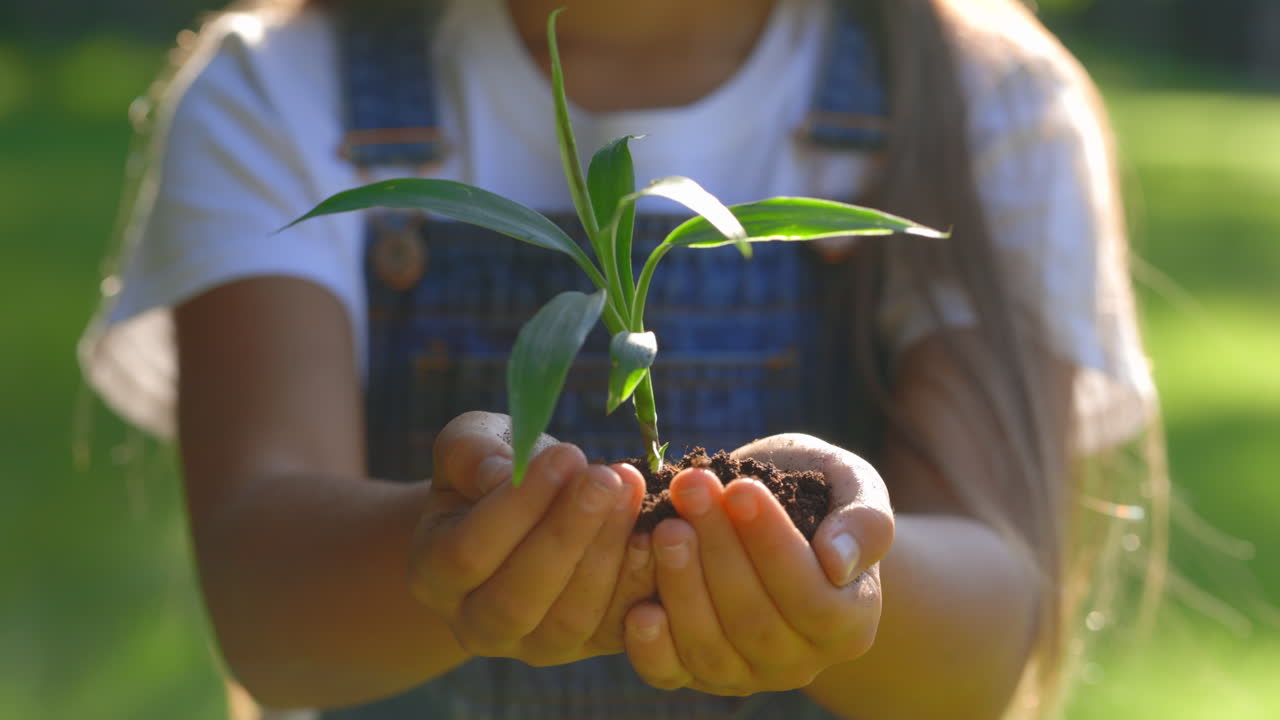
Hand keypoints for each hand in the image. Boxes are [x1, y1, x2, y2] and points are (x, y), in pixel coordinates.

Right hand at [407, 411, 655, 665]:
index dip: (519, 505)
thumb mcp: (471, 447)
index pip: (469, 552)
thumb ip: (473, 454)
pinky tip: (659, 533)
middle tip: (606, 477)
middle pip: (518, 598)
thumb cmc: (492, 472)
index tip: (566, 454)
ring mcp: (534, 645)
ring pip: (570, 619)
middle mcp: (477, 625)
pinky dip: (641, 583)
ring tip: (631, 490)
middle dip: (568, 533)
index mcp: (433, 575)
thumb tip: (503, 474)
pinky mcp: (590, 646)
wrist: (525, 515)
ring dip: (608, 553)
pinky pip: (618, 628)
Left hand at [622, 434, 893, 694]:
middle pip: (756, 622)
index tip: (740, 487)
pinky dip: (652, 646)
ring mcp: (746, 674)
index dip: (773, 545)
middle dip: (718, 550)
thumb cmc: (815, 497)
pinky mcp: (694, 674)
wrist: (764, 519)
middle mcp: (801, 661)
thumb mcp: (853, 488)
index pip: (813, 598)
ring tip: (664, 527)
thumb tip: (838, 561)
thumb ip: (865, 521)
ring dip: (682, 586)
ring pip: (712, 649)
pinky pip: (671, 673)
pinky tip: (639, 605)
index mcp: (850, 621)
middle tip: (690, 488)